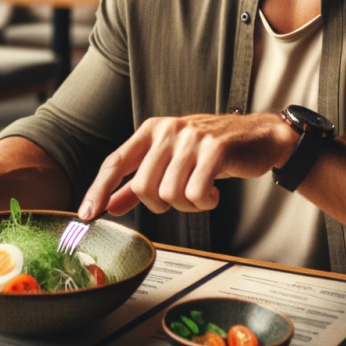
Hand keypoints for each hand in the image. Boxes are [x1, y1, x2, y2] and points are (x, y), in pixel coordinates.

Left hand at [78, 113, 294, 219]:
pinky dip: (203, 202)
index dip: (98, 190)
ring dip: (186, 205)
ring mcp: (192, 138)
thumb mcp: (171, 160)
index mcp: (151, 130)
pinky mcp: (215, 149)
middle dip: (160, 205)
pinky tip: (213, 194)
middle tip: (181, 199)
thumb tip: (110, 205)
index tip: (86, 215)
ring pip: (169, 193)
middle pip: (143, 186)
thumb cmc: (213, 150)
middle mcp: (168, 130)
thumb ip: (138, 182)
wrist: (259, 138)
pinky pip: (195, 192)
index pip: (116, 162)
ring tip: (201, 193)